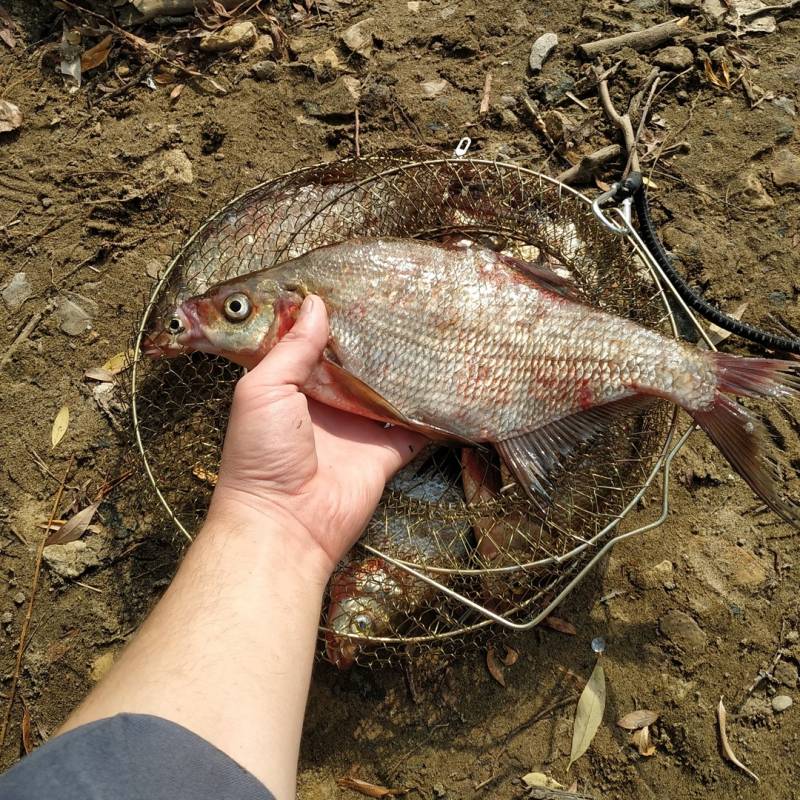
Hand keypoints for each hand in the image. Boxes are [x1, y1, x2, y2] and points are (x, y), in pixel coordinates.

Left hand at [206, 295, 425, 576]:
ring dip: (404, 370)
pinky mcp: (385, 453)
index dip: (332, 318)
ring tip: (428, 334)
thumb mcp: (264, 390)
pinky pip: (414, 429)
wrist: (285, 523)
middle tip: (401, 304)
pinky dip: (430, 413)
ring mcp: (359, 428)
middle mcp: (329, 403)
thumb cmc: (261, 455)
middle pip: (358, 364)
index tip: (355, 286)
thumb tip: (315, 302)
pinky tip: (447, 384)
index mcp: (294, 385)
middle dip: (375, 340)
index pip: (316, 342)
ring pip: (388, 390)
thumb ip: (292, 348)